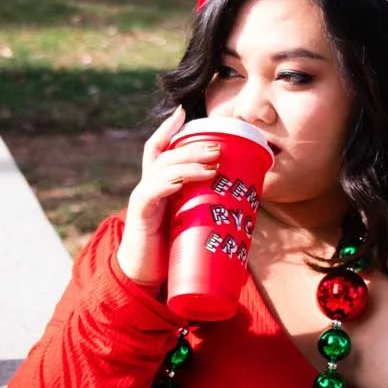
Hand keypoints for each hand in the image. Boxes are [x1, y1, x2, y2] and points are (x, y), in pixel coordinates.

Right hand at [116, 106, 220, 288]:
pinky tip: (185, 180)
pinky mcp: (140, 214)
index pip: (159, 148)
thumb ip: (207, 208)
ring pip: (164, 169)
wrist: (145, 277)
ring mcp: (143, 197)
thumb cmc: (171, 249)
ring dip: (189, 162)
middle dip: (193, 145)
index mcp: (159, 183)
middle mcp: (149, 185)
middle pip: (168, 154)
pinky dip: (171, 182)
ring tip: (213, 163)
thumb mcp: (190, 221)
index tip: (183, 110)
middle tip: (219, 147)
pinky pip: (154, 191)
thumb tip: (246, 204)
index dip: (169, 128)